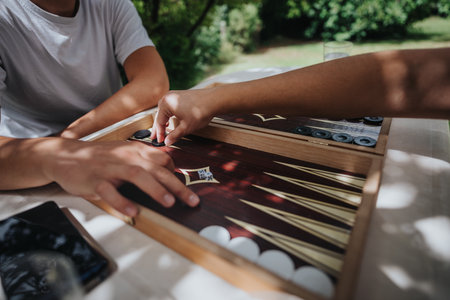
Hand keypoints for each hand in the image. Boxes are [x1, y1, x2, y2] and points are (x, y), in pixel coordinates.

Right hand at [42, 139, 199, 216]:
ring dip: (155, 189)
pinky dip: (122, 201)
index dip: (177, 175)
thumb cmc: (98, 157)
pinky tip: (133, 212)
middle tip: (192, 200)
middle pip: (156, 170)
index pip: (163, 161)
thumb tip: (168, 169)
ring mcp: (110, 168)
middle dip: (177, 186)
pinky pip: (110, 191)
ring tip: (169, 202)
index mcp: (135, 150)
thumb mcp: (123, 153)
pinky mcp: (95, 180)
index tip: (188, 188)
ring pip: (137, 176)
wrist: (64, 155)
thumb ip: (144, 160)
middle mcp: (126, 157)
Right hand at [151, 90, 215, 145]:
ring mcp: (174, 94)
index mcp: (166, 104)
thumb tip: (167, 142)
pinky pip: (170, 106)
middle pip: (159, 115)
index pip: (159, 122)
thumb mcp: (186, 127)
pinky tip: (169, 119)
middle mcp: (168, 97)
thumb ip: (174, 135)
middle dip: (158, 127)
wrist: (214, 100)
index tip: (160, 141)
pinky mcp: (180, 95)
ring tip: (161, 129)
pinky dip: (168, 114)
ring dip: (162, 120)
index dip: (159, 133)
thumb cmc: (200, 112)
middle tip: (155, 137)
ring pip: (164, 110)